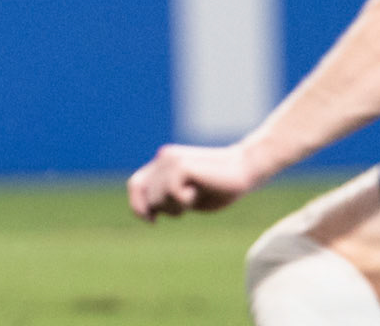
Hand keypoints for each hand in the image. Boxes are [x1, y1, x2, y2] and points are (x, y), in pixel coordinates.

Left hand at [127, 141, 255, 220]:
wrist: (242, 170)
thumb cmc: (218, 187)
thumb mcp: (188, 197)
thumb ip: (168, 200)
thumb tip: (147, 211)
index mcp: (163, 164)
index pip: (136, 185)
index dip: (138, 205)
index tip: (152, 221)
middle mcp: (163, 158)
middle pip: (146, 196)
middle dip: (163, 210)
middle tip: (187, 204)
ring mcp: (171, 160)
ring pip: (157, 197)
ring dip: (176, 207)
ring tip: (194, 196)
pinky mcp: (182, 165)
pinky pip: (172, 192)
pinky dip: (184, 200)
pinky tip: (198, 191)